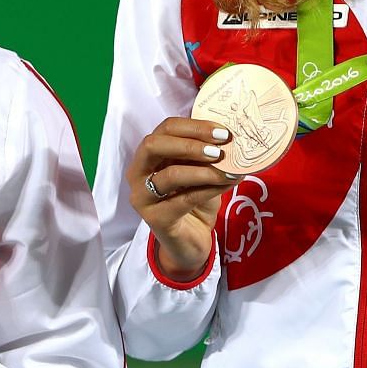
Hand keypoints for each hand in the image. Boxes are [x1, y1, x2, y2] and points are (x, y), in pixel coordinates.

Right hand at [124, 116, 236, 278]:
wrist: (190, 241)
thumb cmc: (193, 201)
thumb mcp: (198, 171)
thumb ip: (204, 155)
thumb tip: (229, 137)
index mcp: (148, 156)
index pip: (164, 129)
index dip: (193, 126)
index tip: (222, 132)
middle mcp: (137, 173)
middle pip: (153, 145)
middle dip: (189, 143)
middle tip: (219, 149)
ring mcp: (142, 197)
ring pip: (170, 174)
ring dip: (203, 170)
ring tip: (227, 170)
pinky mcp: (155, 218)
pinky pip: (185, 199)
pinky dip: (209, 189)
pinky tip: (228, 184)